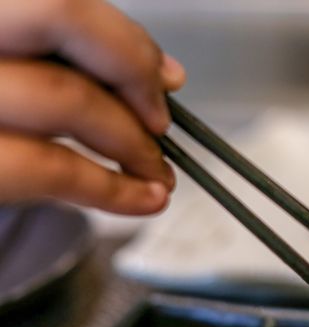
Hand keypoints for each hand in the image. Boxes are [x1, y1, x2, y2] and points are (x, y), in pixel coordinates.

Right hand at [0, 0, 185, 214]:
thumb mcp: (8, 69)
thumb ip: (67, 57)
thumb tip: (164, 74)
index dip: (123, 37)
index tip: (162, 78)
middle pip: (60, 14)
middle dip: (132, 71)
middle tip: (159, 125)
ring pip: (65, 95)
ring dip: (134, 142)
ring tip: (156, 172)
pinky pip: (51, 168)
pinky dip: (115, 190)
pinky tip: (145, 198)